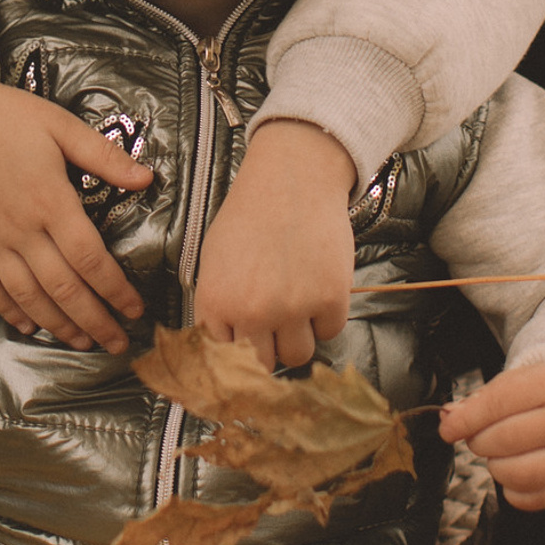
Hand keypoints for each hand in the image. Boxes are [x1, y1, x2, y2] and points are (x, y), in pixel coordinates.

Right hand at [0, 35, 152, 352]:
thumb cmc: (7, 114)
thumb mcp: (61, 126)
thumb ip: (104, 157)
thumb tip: (147, 179)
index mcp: (50, 200)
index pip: (90, 258)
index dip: (116, 290)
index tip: (135, 309)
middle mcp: (21, 228)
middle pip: (63, 287)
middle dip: (94, 321)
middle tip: (118, 344)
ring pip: (27, 295)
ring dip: (58, 324)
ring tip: (82, 343)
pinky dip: (9, 311)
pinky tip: (28, 325)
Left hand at [193, 120, 355, 370]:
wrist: (292, 178)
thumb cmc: (251, 215)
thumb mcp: (214, 258)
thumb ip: (217, 306)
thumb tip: (223, 347)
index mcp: (216, 301)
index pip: (222, 359)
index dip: (236, 352)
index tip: (247, 347)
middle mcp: (252, 312)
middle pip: (261, 366)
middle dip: (267, 348)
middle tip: (273, 323)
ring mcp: (293, 308)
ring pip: (297, 356)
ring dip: (298, 335)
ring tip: (296, 299)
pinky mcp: (330, 299)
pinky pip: (329, 332)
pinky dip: (326, 316)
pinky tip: (316, 284)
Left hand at [438, 362, 544, 510]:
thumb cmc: (543, 395)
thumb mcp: (517, 383)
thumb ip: (481, 400)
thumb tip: (448, 418)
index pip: (498, 404)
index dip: (466, 420)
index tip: (447, 429)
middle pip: (506, 440)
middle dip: (479, 442)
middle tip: (476, 438)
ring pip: (521, 474)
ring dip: (495, 467)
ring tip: (495, 455)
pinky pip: (533, 500)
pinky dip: (512, 491)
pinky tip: (511, 474)